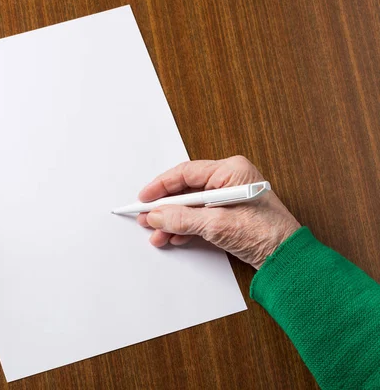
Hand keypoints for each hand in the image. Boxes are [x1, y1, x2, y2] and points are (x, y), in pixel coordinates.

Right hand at [137, 156, 300, 268]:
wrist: (288, 260)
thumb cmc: (266, 235)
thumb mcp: (217, 225)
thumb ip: (182, 219)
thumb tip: (155, 215)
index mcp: (231, 171)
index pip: (186, 173)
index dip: (161, 186)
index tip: (143, 198)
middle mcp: (230, 180)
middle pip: (186, 190)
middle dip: (165, 207)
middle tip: (145, 218)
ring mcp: (229, 197)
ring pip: (191, 206)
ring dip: (173, 221)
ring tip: (156, 233)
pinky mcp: (229, 214)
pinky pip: (200, 217)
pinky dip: (185, 227)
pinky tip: (173, 237)